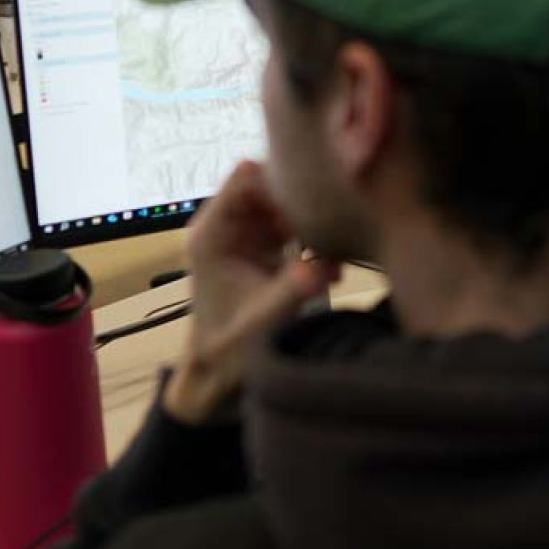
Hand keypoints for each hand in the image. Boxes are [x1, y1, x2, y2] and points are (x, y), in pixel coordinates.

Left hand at [163, 162, 340, 423]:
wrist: (217, 373)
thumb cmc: (229, 348)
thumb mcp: (263, 320)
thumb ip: (292, 290)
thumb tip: (325, 268)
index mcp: (214, 233)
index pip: (245, 175)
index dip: (280, 178)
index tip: (315, 199)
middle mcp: (228, 226)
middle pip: (269, 182)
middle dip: (303, 198)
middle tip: (334, 222)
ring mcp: (247, 234)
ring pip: (285, 200)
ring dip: (312, 218)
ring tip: (335, 245)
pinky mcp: (264, 246)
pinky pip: (294, 222)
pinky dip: (314, 236)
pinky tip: (329, 266)